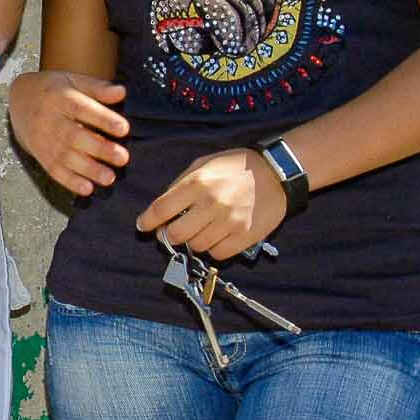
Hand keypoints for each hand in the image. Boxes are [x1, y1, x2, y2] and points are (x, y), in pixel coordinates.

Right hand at [8, 70, 129, 195]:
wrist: (19, 100)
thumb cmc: (54, 90)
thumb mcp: (73, 81)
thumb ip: (97, 88)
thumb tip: (122, 92)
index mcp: (59, 97)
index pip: (81, 108)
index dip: (102, 119)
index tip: (124, 128)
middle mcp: (49, 119)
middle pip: (73, 136)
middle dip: (99, 148)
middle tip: (123, 158)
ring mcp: (43, 139)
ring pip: (65, 156)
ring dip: (88, 169)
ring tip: (109, 177)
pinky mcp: (40, 154)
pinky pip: (53, 170)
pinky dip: (70, 181)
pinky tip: (87, 189)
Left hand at [139, 148, 287, 261]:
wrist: (277, 172)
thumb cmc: (234, 167)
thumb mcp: (202, 165)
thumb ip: (179, 185)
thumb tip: (160, 210)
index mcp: (197, 183)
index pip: (160, 209)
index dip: (147, 221)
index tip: (143, 226)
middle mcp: (211, 204)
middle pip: (176, 234)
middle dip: (170, 234)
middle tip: (174, 230)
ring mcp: (230, 222)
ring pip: (197, 246)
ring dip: (193, 241)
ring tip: (201, 229)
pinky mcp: (246, 236)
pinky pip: (218, 254)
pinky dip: (213, 248)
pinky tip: (216, 236)